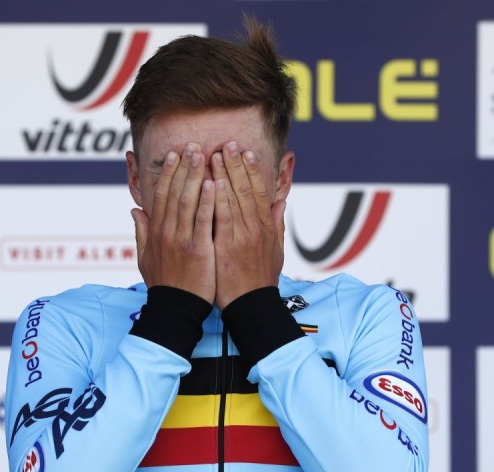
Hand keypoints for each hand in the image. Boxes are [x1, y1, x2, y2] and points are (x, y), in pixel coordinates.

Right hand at [131, 143, 215, 302]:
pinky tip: (215, 183)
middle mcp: (167, 232)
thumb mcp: (145, 258)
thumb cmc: (164, 285)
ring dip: (195, 175)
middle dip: (183, 167)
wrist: (175, 309)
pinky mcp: (198, 249)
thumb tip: (135, 211)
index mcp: (156, 232)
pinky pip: (203, 220)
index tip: (174, 154)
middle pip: (174, 192)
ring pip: (188, 200)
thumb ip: (141, 233)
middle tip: (192, 145)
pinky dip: (208, 200)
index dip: (168, 173)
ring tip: (203, 154)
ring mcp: (182, 239)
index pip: (161, 195)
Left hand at [212, 141, 284, 308]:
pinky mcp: (227, 247)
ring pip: (234, 199)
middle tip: (227, 143)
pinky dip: (218, 199)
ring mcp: (242, 237)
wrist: (252, 306)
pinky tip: (213, 182)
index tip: (245, 151)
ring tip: (216, 153)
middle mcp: (256, 228)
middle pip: (246, 189)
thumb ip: (277, 224)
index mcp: (266, 227)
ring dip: (225, 174)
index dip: (252, 170)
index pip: (259, 191)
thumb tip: (280, 201)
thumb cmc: (260, 280)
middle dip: (236, 164)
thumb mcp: (276, 251)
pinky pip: (222, 219)